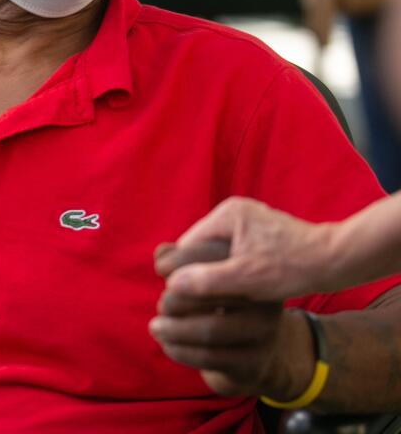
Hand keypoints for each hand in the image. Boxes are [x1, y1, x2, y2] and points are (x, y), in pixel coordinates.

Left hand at [150, 240, 315, 399]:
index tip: (160, 268)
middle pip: (210, 291)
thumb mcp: (205, 276)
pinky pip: (209, 356)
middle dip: (174, 298)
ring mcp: (263, 330)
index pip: (214, 253)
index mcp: (251, 266)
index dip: (179, 259)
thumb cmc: (220, 302)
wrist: (258, 350)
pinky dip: (180, 350)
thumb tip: (162, 253)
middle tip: (162, 305)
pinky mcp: (253, 361)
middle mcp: (263, 297)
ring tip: (156, 326)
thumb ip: (182, 260)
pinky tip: (167, 344)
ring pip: (209, 330)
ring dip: (173, 328)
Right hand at [159, 197, 335, 300]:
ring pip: (217, 250)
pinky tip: (244, 284)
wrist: (337, 261)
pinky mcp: (260, 229)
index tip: (194, 296)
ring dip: (219, 271)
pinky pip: (233, 250)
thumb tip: (171, 284)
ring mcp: (248, 218)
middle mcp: (233, 210)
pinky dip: (234, 266)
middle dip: (203, 271)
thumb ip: (206, 280)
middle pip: (200, 247)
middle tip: (213, 298)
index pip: (186, 246)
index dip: (185, 273)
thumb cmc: (294, 268)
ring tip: (229, 293)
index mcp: (225, 214)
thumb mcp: (246, 279)